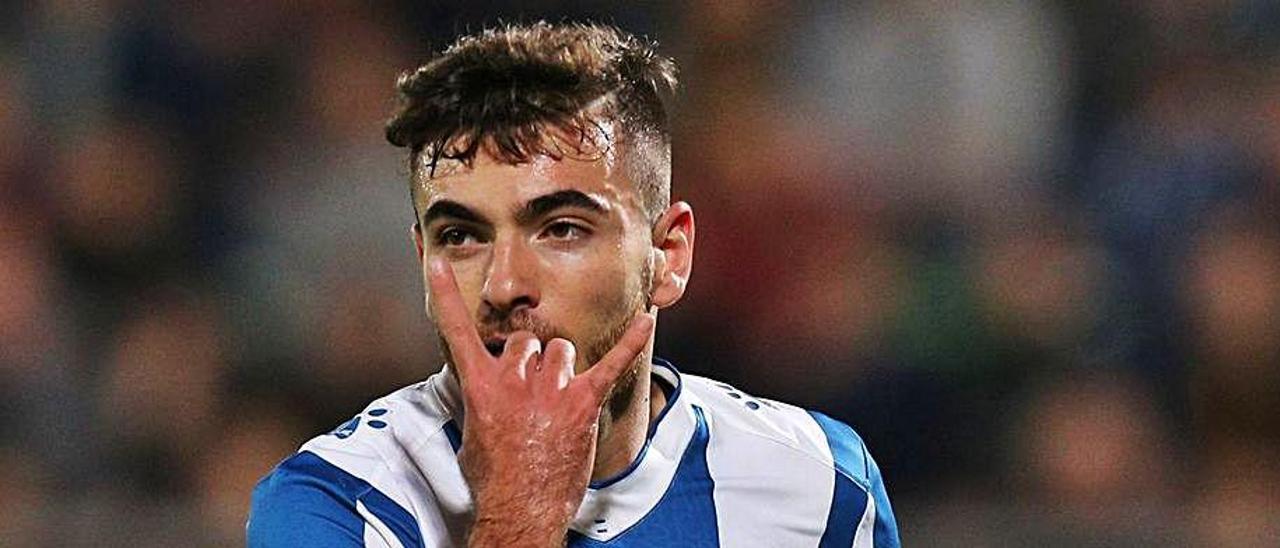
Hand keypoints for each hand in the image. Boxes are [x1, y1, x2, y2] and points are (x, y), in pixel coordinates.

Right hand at [426, 257, 654, 547]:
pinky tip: (645, 321)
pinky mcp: (581, 402)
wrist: (520, 510)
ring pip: (561, 349)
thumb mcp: (471, 433)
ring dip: (562, 369)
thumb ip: (481, 398)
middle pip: (525, 342)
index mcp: (480, 386)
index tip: (435, 263)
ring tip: (558, 401)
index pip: (456, 332)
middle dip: (531, 361)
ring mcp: (549, 390)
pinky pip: (611, 363)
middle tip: (533, 395)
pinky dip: (631, 341)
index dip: (443, 295)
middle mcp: (513, 380)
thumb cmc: (494, 479)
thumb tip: (486, 387)